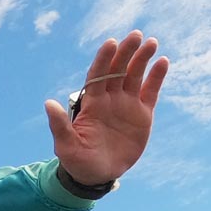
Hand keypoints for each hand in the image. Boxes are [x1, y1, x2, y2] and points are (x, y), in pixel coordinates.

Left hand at [44, 30, 169, 186]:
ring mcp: (126, 105)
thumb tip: (48, 103)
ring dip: (142, 59)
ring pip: (135, 76)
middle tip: (136, 35)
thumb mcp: (66, 145)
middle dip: (126, 52)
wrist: (97, 175)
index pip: (97, 75)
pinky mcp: (142, 114)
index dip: (104, 59)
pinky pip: (150, 92)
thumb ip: (60, 125)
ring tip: (151, 42)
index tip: (111, 43)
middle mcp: (109, 99)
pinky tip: (163, 61)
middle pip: (118, 70)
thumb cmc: (77, 160)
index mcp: (91, 103)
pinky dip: (157, 77)